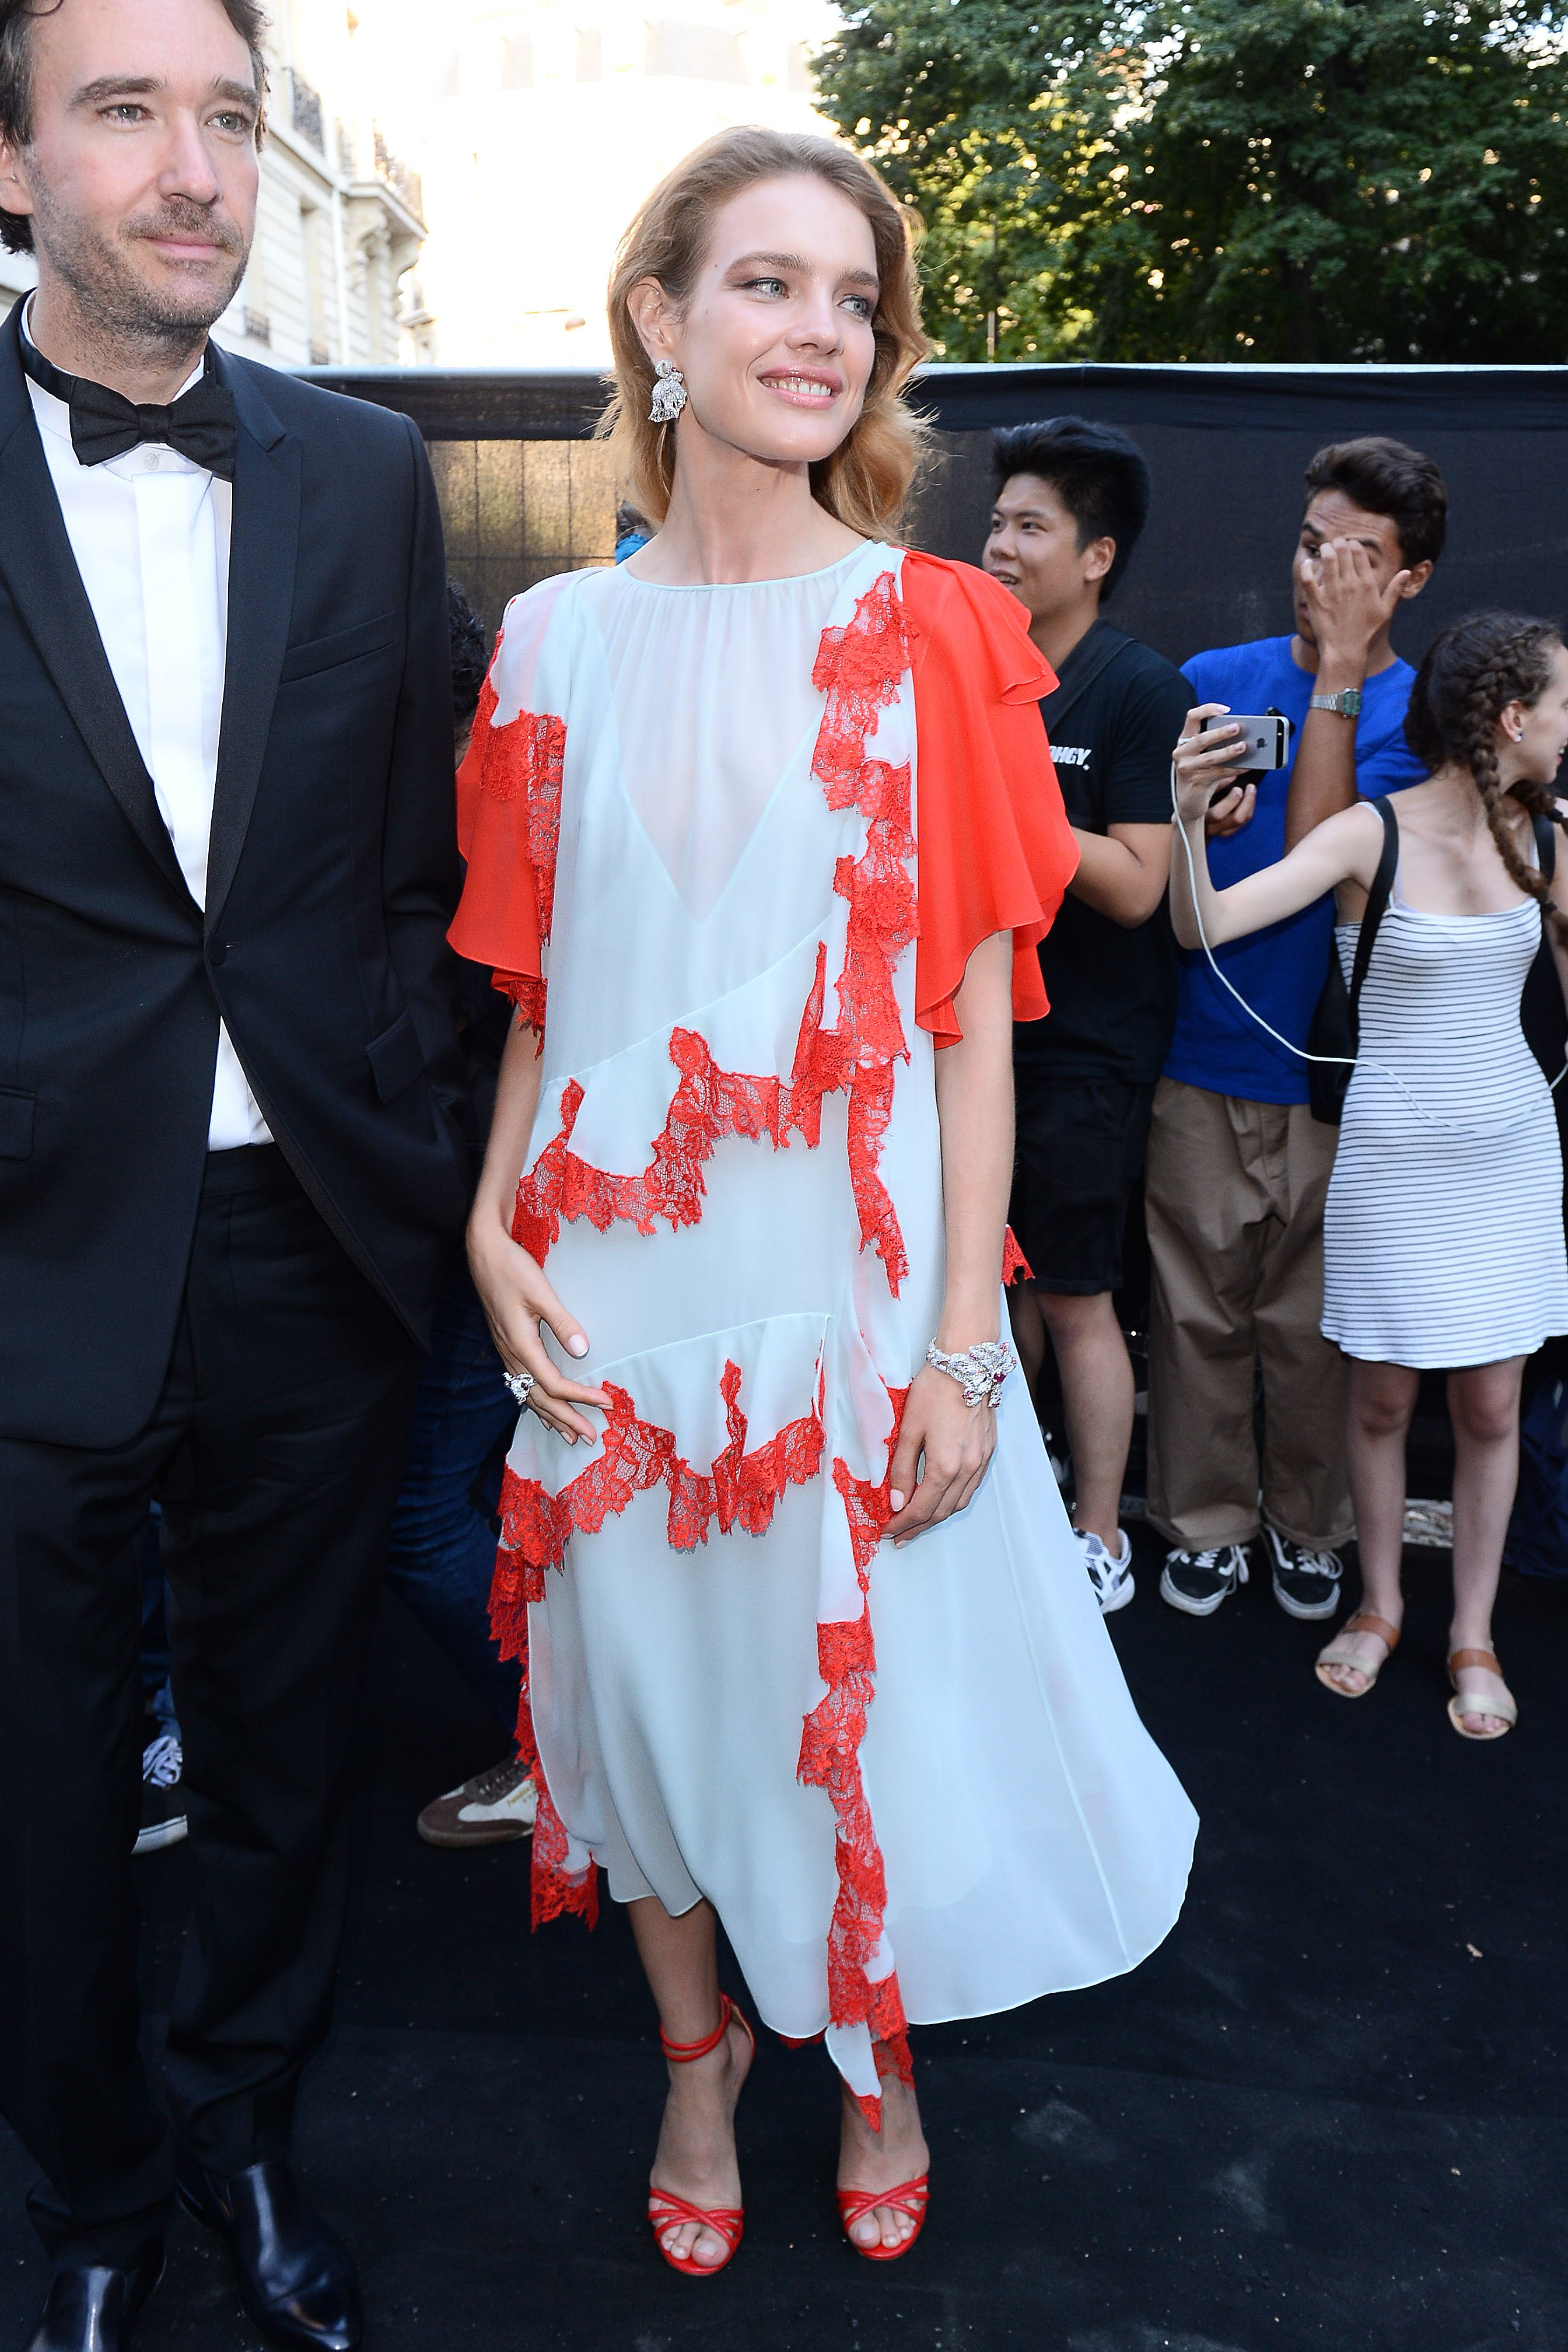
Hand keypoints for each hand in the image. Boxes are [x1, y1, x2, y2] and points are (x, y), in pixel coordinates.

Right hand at [467, 1212, 610, 1444]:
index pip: (554, 1383)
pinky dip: (535, 1402)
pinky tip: (543, 1411)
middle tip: (590, 1437)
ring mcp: (506, 1352)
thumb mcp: (541, 1293)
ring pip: (528, 1394)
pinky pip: (521, 1385)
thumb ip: (562, 1322)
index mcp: (521, 1344)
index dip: (581, 1396)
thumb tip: (582, 1350)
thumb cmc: (512, 1269)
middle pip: (540, 1398)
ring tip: (569, 1436)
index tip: (606, 1401)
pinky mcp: (507, 1346)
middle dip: (567, 1418)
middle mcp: (511, 1354)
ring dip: (551, 1416)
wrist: (484, 1254)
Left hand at [883, 1363, 996, 1545]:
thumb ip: (901, 1469)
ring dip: (937, 1517)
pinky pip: (971, 1487)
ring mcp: (981, 1461)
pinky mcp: (988, 1451)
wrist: (965, 1363)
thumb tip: (896, 1502)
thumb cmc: (934, 1390)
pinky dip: (954, 1499)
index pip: (921, 1508)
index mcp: (945, 1465)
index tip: (885, 1531)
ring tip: (917, 1523)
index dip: (902, 1524)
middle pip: (941, 1511)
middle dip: (918, 1527)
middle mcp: (967, 1468)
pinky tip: (941, 1498)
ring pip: (959, 1502)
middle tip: (898, 1535)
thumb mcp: (908, 1429)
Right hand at [1173, 704, 1254, 831]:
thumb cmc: (1200, 775)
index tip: (1226, 710)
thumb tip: (1243, 737)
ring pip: (1210, 757)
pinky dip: (1234, 769)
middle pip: (1201, 739)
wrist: (1188, 804)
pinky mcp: (1196, 783)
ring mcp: (1187, 769)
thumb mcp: (1203, 757)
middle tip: (1237, 728)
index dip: (1207, 710)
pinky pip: (1218, 774)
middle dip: (1220, 733)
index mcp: (1184, 741)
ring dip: (1228, 751)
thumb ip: (1216, 745)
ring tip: (1244, 746)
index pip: (1191, 718)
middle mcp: (1182, 753)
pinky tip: (1246, 766)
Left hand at [1301, 538, 1410, 665]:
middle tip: (1335, 544)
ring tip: (1325, 549)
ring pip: (1327, 559)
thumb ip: (1395, 589)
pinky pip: (1308, 577)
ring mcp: (1332, 591)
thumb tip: (1407, 572)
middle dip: (1338, 543)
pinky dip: (1306, 568)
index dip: (1353, 544)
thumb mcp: (1385, 611)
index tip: (1349, 544)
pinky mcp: (1316, 600)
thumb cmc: (1366, 632)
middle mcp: (1350, 584)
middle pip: (1343, 551)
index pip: (1359, 552)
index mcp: (1367, 584)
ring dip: (1325, 550)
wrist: (1345, 651)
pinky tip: (1307, 565)